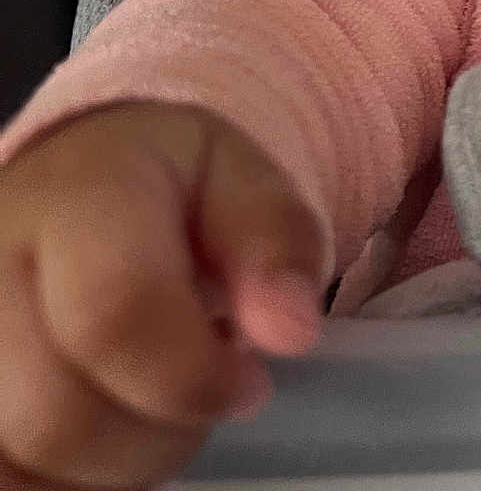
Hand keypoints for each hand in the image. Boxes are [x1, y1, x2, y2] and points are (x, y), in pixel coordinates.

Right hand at [0, 103, 324, 488]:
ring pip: (20, 467)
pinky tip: (102, 423)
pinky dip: (65, 480)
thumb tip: (292, 330)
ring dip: (109, 464)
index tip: (249, 381)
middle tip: (202, 390)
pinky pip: (5, 482)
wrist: (74, 181)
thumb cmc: (171, 188)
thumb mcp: (242, 180)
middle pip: (59, 416)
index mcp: (75, 194)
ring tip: (148, 398)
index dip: (195, 375)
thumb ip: (276, 239)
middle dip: (159, 431)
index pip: (115, 315)